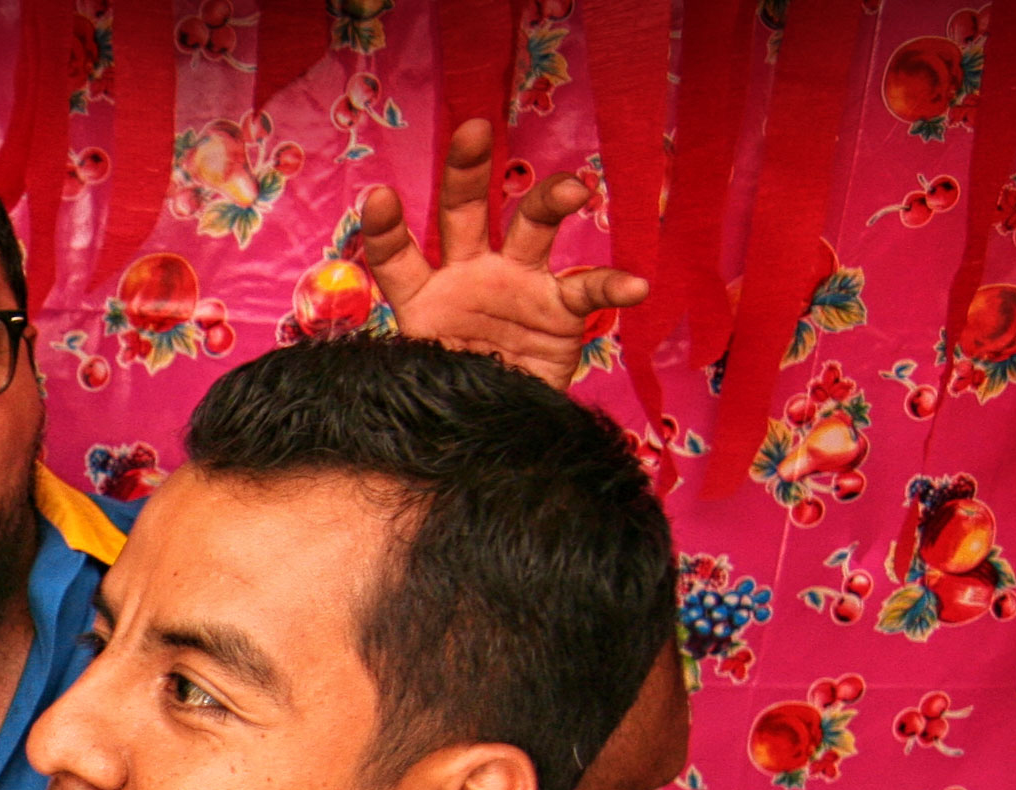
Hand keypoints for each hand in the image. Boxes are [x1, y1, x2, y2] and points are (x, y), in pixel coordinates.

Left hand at [358, 119, 647, 389]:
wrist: (500, 435)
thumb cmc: (454, 403)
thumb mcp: (421, 386)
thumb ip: (410, 371)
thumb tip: (382, 392)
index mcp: (424, 296)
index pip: (398, 255)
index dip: (387, 227)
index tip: (380, 196)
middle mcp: (470, 276)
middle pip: (465, 211)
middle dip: (467, 169)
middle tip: (474, 129)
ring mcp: (518, 286)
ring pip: (533, 226)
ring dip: (553, 200)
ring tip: (575, 189)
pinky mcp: (560, 310)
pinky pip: (588, 290)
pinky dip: (614, 286)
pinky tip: (635, 287)